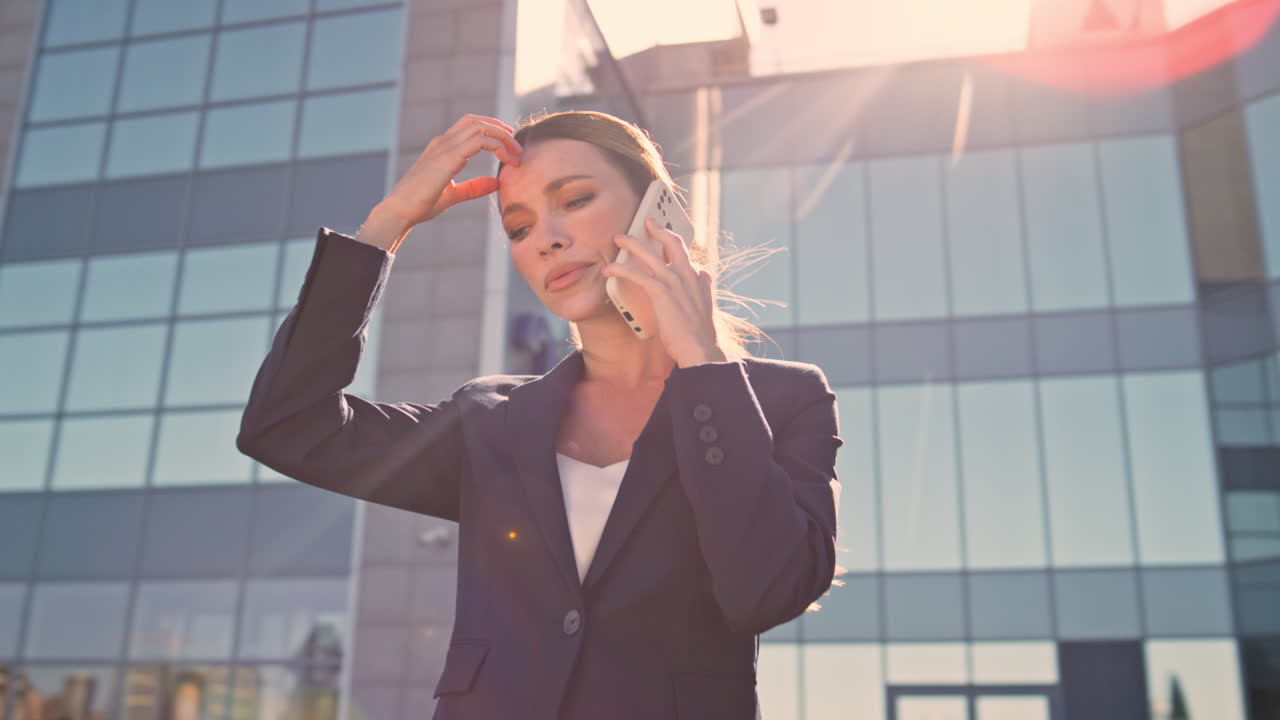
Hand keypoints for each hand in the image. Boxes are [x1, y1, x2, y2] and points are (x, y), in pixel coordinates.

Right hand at [368, 115, 522, 244]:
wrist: (401, 210)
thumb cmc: (421, 204)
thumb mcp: (453, 194)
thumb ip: (474, 187)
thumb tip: (496, 183)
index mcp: (442, 147)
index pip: (470, 125)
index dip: (492, 130)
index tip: (509, 146)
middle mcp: (443, 142)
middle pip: (477, 121)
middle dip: (501, 130)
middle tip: (517, 148)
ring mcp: (445, 146)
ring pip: (481, 127)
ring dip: (503, 138)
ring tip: (516, 155)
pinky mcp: (449, 157)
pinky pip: (480, 140)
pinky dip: (497, 146)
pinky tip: (506, 161)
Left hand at [601, 217, 726, 366]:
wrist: (700, 348)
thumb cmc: (699, 332)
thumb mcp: (705, 303)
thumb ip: (703, 287)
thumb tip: (705, 274)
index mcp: (697, 278)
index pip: (684, 250)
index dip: (672, 238)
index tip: (664, 231)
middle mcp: (687, 275)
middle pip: (671, 242)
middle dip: (657, 228)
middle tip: (646, 220)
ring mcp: (674, 282)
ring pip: (649, 254)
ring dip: (631, 243)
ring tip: (618, 238)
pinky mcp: (661, 293)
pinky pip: (636, 274)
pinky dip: (620, 269)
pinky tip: (608, 270)